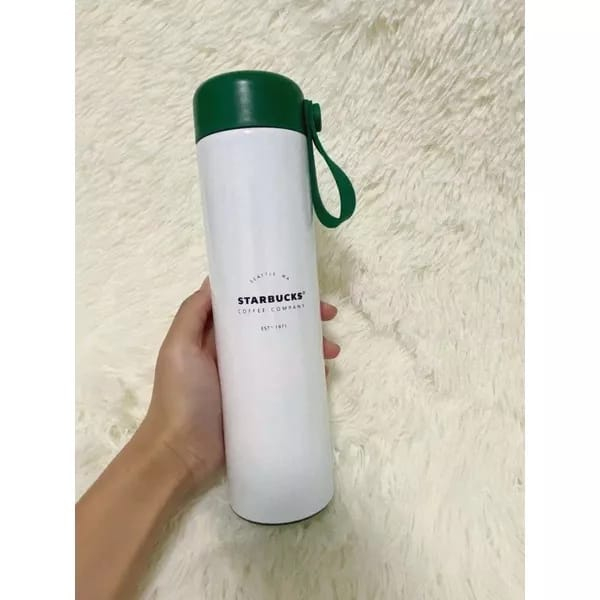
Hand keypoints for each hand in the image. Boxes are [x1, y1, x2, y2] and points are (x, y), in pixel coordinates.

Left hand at [140, 277, 340, 491]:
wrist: (182, 454)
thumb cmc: (180, 397)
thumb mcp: (179, 348)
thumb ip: (192, 313)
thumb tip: (214, 280)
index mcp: (215, 335)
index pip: (248, 303)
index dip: (273, 292)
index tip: (299, 287)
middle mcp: (234, 352)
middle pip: (273, 324)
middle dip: (301, 317)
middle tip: (328, 317)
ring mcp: (249, 378)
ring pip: (285, 351)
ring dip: (310, 345)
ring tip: (332, 351)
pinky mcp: (261, 401)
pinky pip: (287, 381)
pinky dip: (307, 374)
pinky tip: (323, 373)